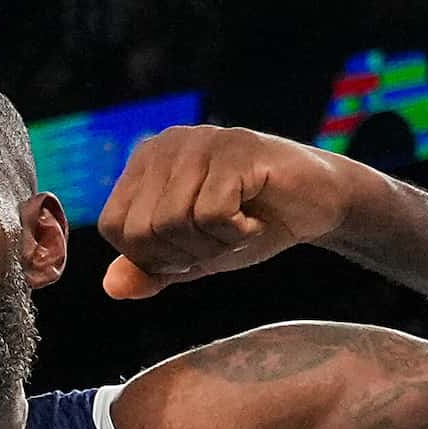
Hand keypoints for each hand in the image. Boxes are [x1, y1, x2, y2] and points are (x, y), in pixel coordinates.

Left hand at [97, 127, 370, 300]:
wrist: (316, 205)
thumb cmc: (247, 225)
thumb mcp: (189, 256)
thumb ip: (148, 270)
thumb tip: (111, 287)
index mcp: (144, 163)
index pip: (114, 228)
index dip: (150, 257)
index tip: (190, 248)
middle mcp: (166, 144)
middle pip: (140, 230)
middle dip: (182, 254)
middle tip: (219, 238)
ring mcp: (202, 141)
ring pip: (173, 223)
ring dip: (212, 244)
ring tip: (239, 225)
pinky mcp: (238, 149)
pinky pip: (213, 214)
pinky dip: (237, 233)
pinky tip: (255, 217)